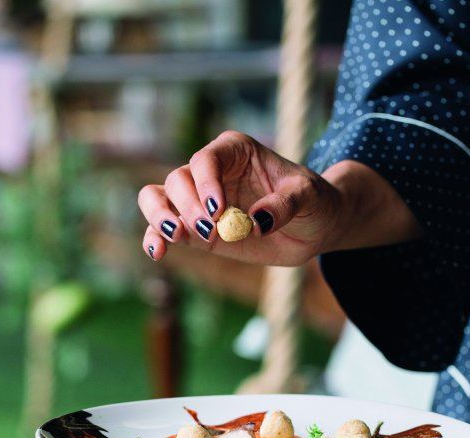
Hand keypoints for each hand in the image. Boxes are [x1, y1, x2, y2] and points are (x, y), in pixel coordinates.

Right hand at [137, 130, 341, 265]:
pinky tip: (158, 254)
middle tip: (211, 231)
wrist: (314, 226)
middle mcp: (211, 172)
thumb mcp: (309, 196)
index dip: (206, 183)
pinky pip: (163, 229)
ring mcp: (199, 201)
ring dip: (161, 218)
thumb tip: (257, 221)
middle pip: (179, 180)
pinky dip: (155, 239)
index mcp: (235, 151)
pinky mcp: (196, 229)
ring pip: (160, 198)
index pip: (207, 159)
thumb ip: (285, 203)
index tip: (218, 210)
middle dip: (188, 207)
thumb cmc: (313, 201)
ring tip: (177, 238)